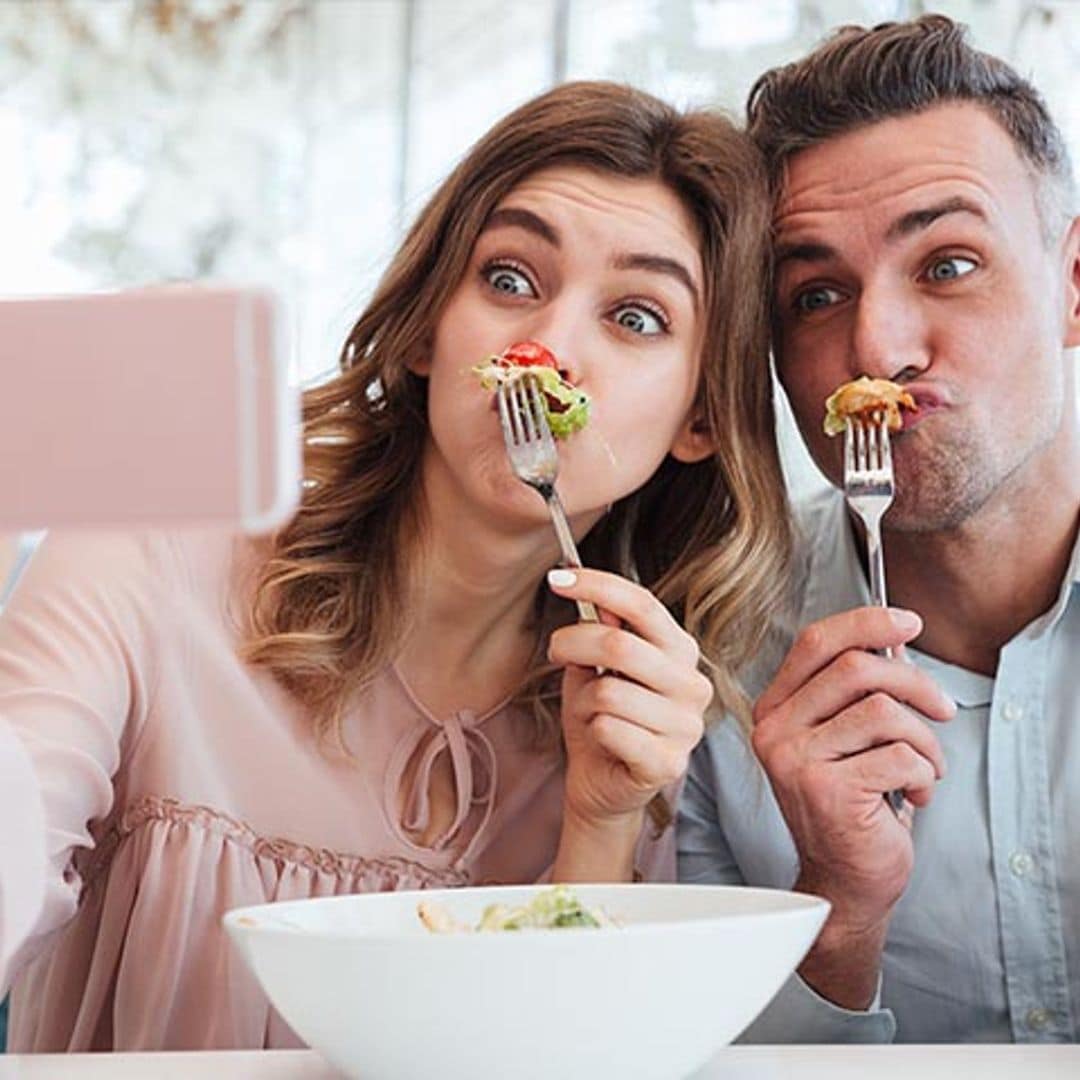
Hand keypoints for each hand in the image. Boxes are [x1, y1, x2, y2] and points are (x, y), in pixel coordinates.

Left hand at [545, 568, 710, 878]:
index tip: (556, 578)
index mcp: (680, 651)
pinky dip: (593, 731)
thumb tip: (593, 594)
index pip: (643, 604)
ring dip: (583, 701)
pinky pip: (611, 730)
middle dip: (572, 643)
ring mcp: (686, 726)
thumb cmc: (602, 719)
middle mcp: (693, 684)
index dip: (597, 585)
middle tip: (555, 651)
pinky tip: (602, 738)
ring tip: (590, 711)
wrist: (602, 783)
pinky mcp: (668, 762)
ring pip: (608, 691)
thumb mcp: (594, 667)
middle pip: (620, 644)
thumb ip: (601, 630)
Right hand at [751, 606, 954, 1005]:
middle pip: (855, 668)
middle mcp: (775, 730)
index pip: (815, 642)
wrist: (844, 879)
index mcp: (776, 709)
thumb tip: (895, 640)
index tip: (909, 621)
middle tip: (941, 708)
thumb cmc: (850, 804)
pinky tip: (915, 793)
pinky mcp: (828, 790)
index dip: (866, 622)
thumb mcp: (844, 737)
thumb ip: (855, 691)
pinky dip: (924, 772)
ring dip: (924, 738)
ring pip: (882, 710)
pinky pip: (899, 754)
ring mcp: (796, 760)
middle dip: (914, 683)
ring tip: (927, 765)